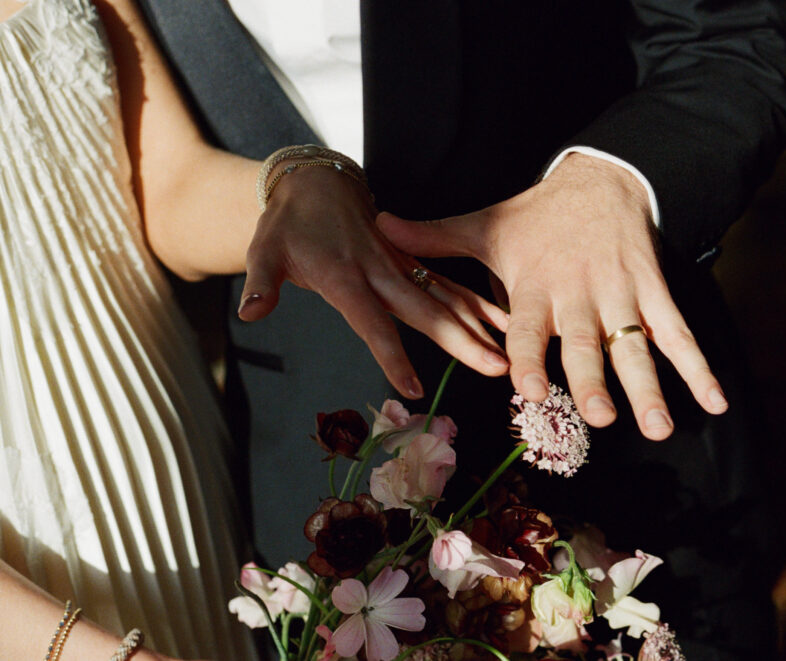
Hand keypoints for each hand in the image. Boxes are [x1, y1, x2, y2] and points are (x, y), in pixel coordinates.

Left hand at [237, 163, 509, 397]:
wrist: (317, 182)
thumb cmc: (288, 223)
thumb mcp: (264, 249)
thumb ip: (260, 283)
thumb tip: (249, 313)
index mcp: (344, 275)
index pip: (370, 322)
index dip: (391, 354)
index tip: (412, 386)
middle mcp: (380, 271)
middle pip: (425, 311)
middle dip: (462, 341)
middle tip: (494, 366)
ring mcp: (401, 266)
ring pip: (445, 298)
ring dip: (478, 325)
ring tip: (508, 352)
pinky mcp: (412, 262)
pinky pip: (448, 285)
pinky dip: (476, 304)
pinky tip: (503, 322)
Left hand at [377, 154, 726, 439]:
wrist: (604, 177)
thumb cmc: (538, 214)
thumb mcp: (487, 224)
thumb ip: (435, 238)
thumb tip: (379, 228)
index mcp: (536, 286)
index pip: (529, 327)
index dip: (529, 356)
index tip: (528, 388)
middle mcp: (580, 295)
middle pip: (587, 344)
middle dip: (594, 380)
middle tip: (599, 417)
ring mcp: (623, 295)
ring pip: (636, 345)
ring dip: (649, 386)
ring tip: (659, 426)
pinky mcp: (654, 292)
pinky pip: (679, 333)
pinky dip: (699, 368)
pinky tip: (714, 403)